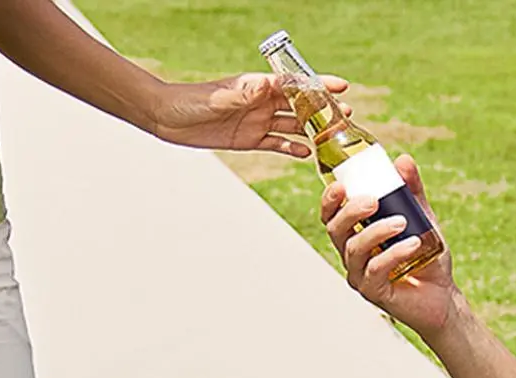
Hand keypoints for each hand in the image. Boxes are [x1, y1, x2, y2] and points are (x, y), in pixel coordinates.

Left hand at [151, 72, 349, 156]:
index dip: (318, 84)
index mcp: (258, 87)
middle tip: (346, 115)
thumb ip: (248, 93)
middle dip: (322, 109)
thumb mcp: (222, 96)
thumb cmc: (192, 100)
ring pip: (293, 126)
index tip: (341, 86)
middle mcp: (261, 102)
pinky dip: (293, 149)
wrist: (169, 117)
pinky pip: (277, 144)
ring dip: (313, 131)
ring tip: (334, 137)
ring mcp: (257, 121)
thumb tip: (272, 84)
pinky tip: (307, 155)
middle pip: (299, 106)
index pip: (295, 84)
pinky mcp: (250, 139)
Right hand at [322, 155, 457, 337]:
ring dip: (376, 232)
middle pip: (335, 230)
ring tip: (402, 222)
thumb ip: (412, 192)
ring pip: (354, 249)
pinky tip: (412, 244)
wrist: (444, 297)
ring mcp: (361, 276)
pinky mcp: (374, 293)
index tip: (341, 185)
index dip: (329, 200)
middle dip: (350, 212)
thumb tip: (403, 160)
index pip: (331, 215)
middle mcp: (353, 256)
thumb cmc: (428, 259)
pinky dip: (393, 254)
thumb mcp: (422, 219)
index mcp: (356, 235)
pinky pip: (375, 270)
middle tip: (374, 201)